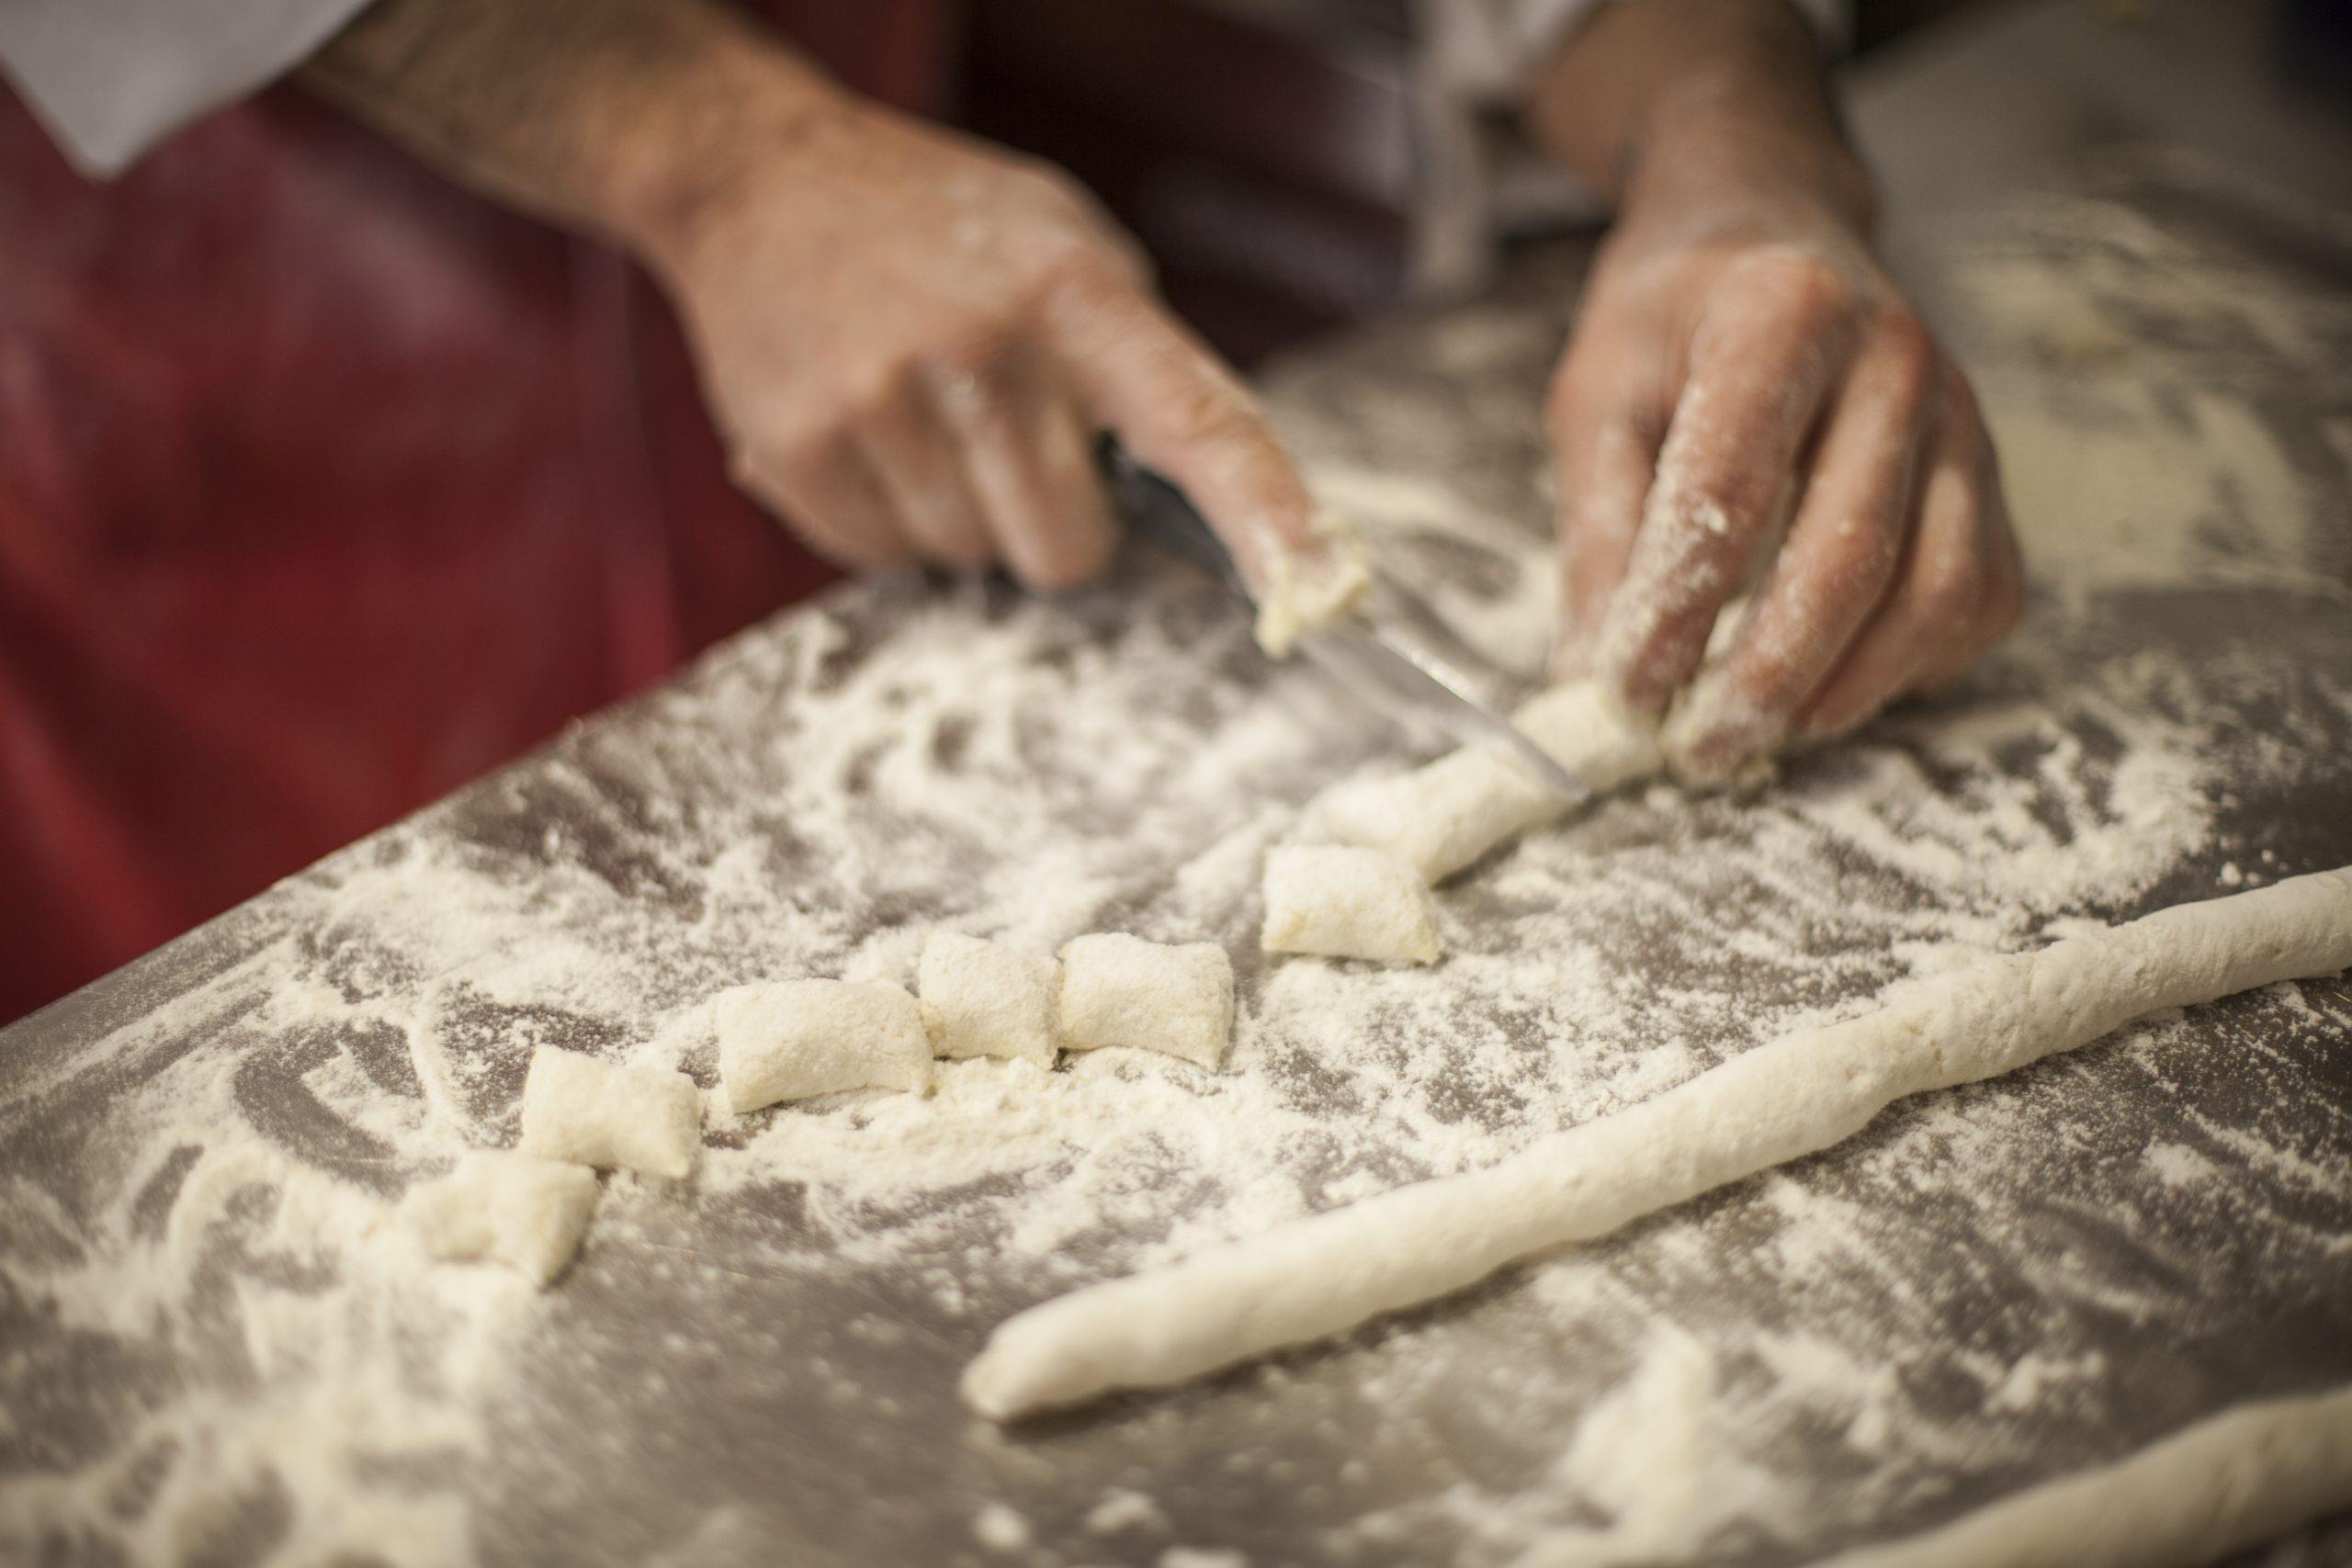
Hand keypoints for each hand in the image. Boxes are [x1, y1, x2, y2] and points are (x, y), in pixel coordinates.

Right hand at [635, 89, 1325, 594]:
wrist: (763, 179)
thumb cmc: (942, 228)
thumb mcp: (1067, 247)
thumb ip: (1143, 367)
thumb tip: (1232, 508)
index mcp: (1075, 294)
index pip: (1198, 427)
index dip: (1270, 521)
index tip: (1326, 595)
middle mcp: (983, 348)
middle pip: (1069, 550)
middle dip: (1053, 523)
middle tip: (1007, 437)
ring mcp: (882, 402)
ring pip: (974, 562)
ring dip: (963, 514)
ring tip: (922, 412)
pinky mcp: (802, 452)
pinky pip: (886, 561)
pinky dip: (888, 518)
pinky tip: (867, 428)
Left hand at [1548, 209, 2022, 779]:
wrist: (1774, 231)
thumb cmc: (1675, 320)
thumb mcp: (1599, 396)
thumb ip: (1600, 533)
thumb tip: (1592, 676)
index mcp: (1783, 315)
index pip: (1732, 489)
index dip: (1677, 610)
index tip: (1624, 693)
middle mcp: (1898, 358)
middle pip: (1849, 556)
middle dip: (1767, 677)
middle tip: (1696, 750)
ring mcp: (1964, 419)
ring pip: (1934, 593)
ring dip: (1843, 690)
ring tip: (1756, 736)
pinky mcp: (1994, 477)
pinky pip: (1977, 598)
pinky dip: (1909, 669)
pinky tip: (1829, 690)